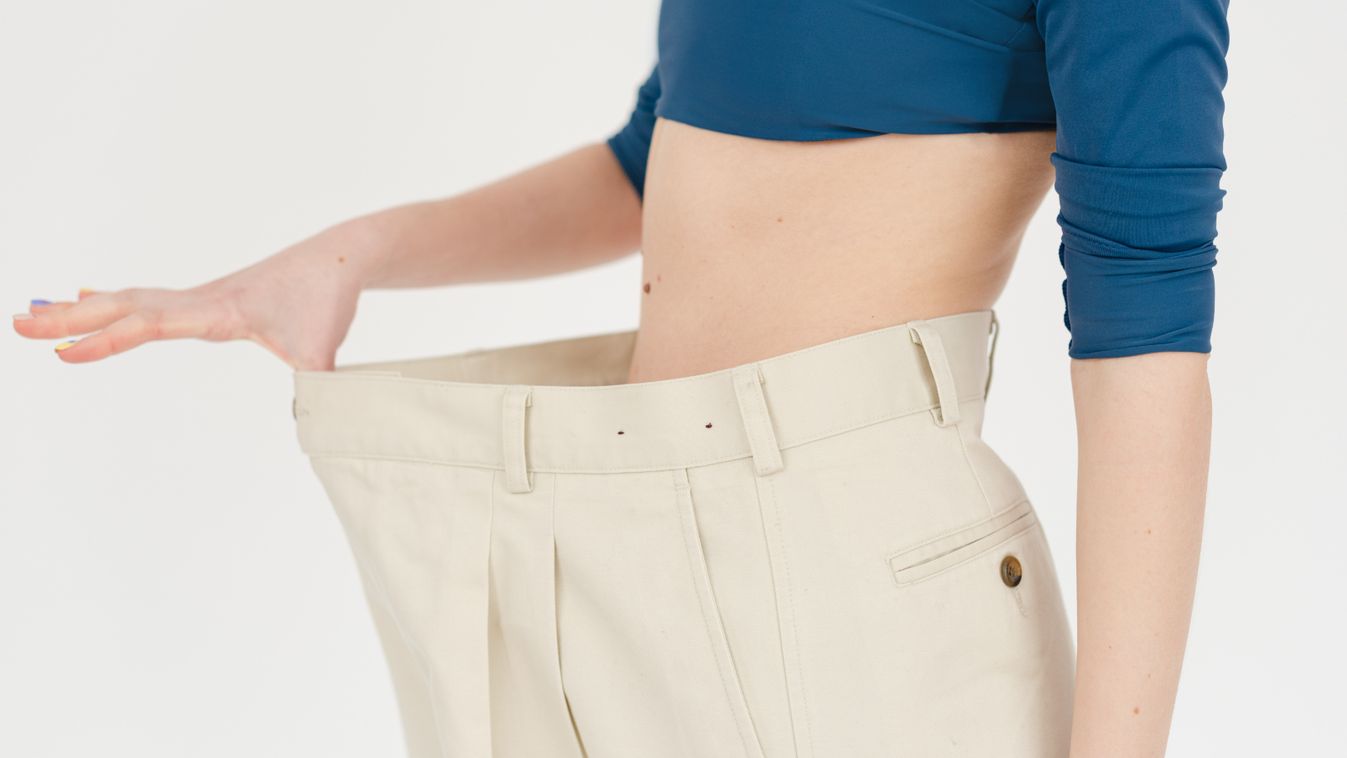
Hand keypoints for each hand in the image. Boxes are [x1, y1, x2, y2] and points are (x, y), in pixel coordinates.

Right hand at [11, 220, 382, 370]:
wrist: (340, 258)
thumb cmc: (329, 301)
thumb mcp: (323, 354)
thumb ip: (315, 389)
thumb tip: (319, 425)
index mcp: (217, 311)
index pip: (149, 324)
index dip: (106, 339)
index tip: (62, 353)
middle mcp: (200, 299)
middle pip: (123, 305)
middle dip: (70, 319)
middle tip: (18, 325)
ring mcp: (201, 297)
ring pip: (130, 299)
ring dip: (84, 308)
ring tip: (35, 313)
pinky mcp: (209, 299)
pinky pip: (149, 300)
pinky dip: (115, 301)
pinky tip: (91, 297)